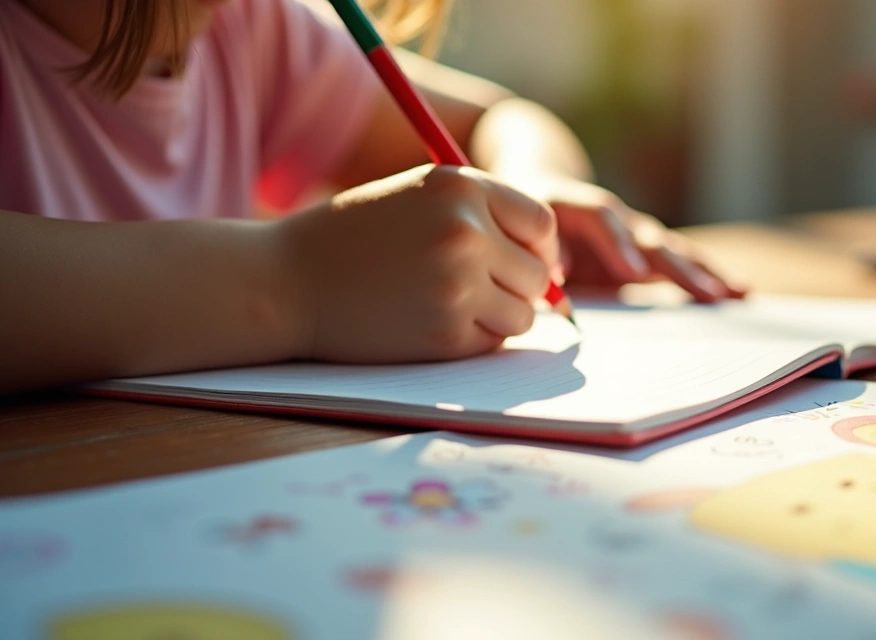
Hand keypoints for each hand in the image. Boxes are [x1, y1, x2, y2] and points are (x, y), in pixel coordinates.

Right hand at [278, 165, 558, 362]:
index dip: (539, 248)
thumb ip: (481, 215)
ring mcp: (457, 284)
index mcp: (461, 186)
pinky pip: (491, 343)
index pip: (541, 222)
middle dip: (517, 288)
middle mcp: (465, 231)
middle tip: (478, 291)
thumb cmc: (353, 239)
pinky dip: (472, 340)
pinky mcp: (444, 332)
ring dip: (497, 318)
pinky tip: (430, 323)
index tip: (523, 262)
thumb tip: (555, 267)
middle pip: (538, 275)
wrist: (284, 281)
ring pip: (521, 315)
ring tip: (449, 306)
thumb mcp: (418, 197)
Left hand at [519, 176, 747, 302]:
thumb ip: (538, 248)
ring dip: (704, 272)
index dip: (618, 244)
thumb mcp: (521, 225)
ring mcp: (636, 233)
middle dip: (677, 267)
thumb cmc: (526, 218)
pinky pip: (681, 261)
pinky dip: (709, 275)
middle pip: (650, 238)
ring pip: (674, 250)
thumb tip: (557, 273)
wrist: (542, 182)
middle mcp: (616, 217)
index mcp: (577, 206)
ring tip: (735, 293)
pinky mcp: (646, 250)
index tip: (633, 273)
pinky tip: (740, 291)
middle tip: (704, 292)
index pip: (602, 219)